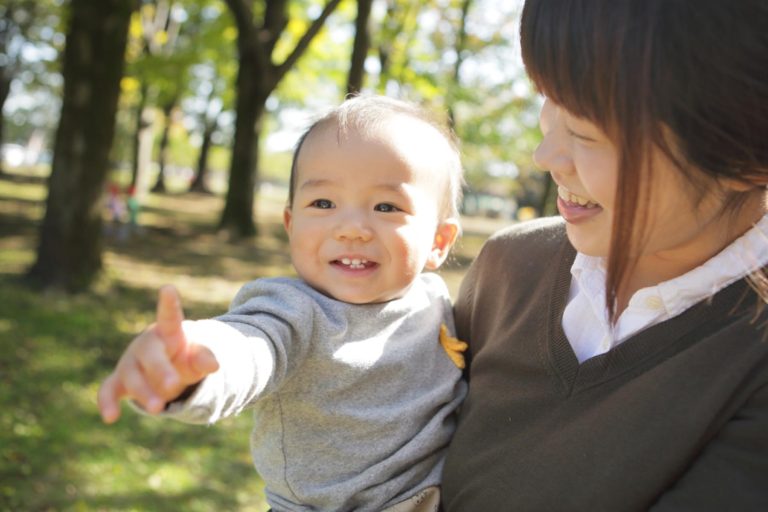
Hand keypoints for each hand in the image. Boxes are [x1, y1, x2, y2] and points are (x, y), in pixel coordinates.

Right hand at [97, 285, 218, 423]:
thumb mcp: (197, 358)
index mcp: (168, 332)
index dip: (169, 303)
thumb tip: (214, 364)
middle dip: (160, 370)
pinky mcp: (118, 381)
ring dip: (144, 392)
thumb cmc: (183, 357)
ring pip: (131, 375)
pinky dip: (107, 402)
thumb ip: (204, 358)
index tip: (168, 288)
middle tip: (173, 386)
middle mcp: (146, 345)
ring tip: (158, 409)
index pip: (170, 316)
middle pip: (150, 355)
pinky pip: (108, 390)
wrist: (165, 369)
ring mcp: (130, 362)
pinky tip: (110, 418)